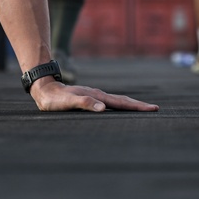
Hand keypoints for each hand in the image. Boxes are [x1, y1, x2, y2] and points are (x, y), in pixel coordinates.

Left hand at [29, 79, 158, 112]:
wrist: (44, 89)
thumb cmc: (54, 99)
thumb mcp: (68, 102)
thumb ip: (84, 103)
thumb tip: (103, 108)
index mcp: (97, 96)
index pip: (121, 102)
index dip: (137, 106)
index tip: (152, 108)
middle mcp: (98, 94)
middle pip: (122, 100)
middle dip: (138, 105)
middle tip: (154, 109)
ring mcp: (95, 96)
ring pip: (117, 101)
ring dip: (130, 105)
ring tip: (142, 109)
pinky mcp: (90, 98)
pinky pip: (109, 102)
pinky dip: (119, 106)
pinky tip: (119, 109)